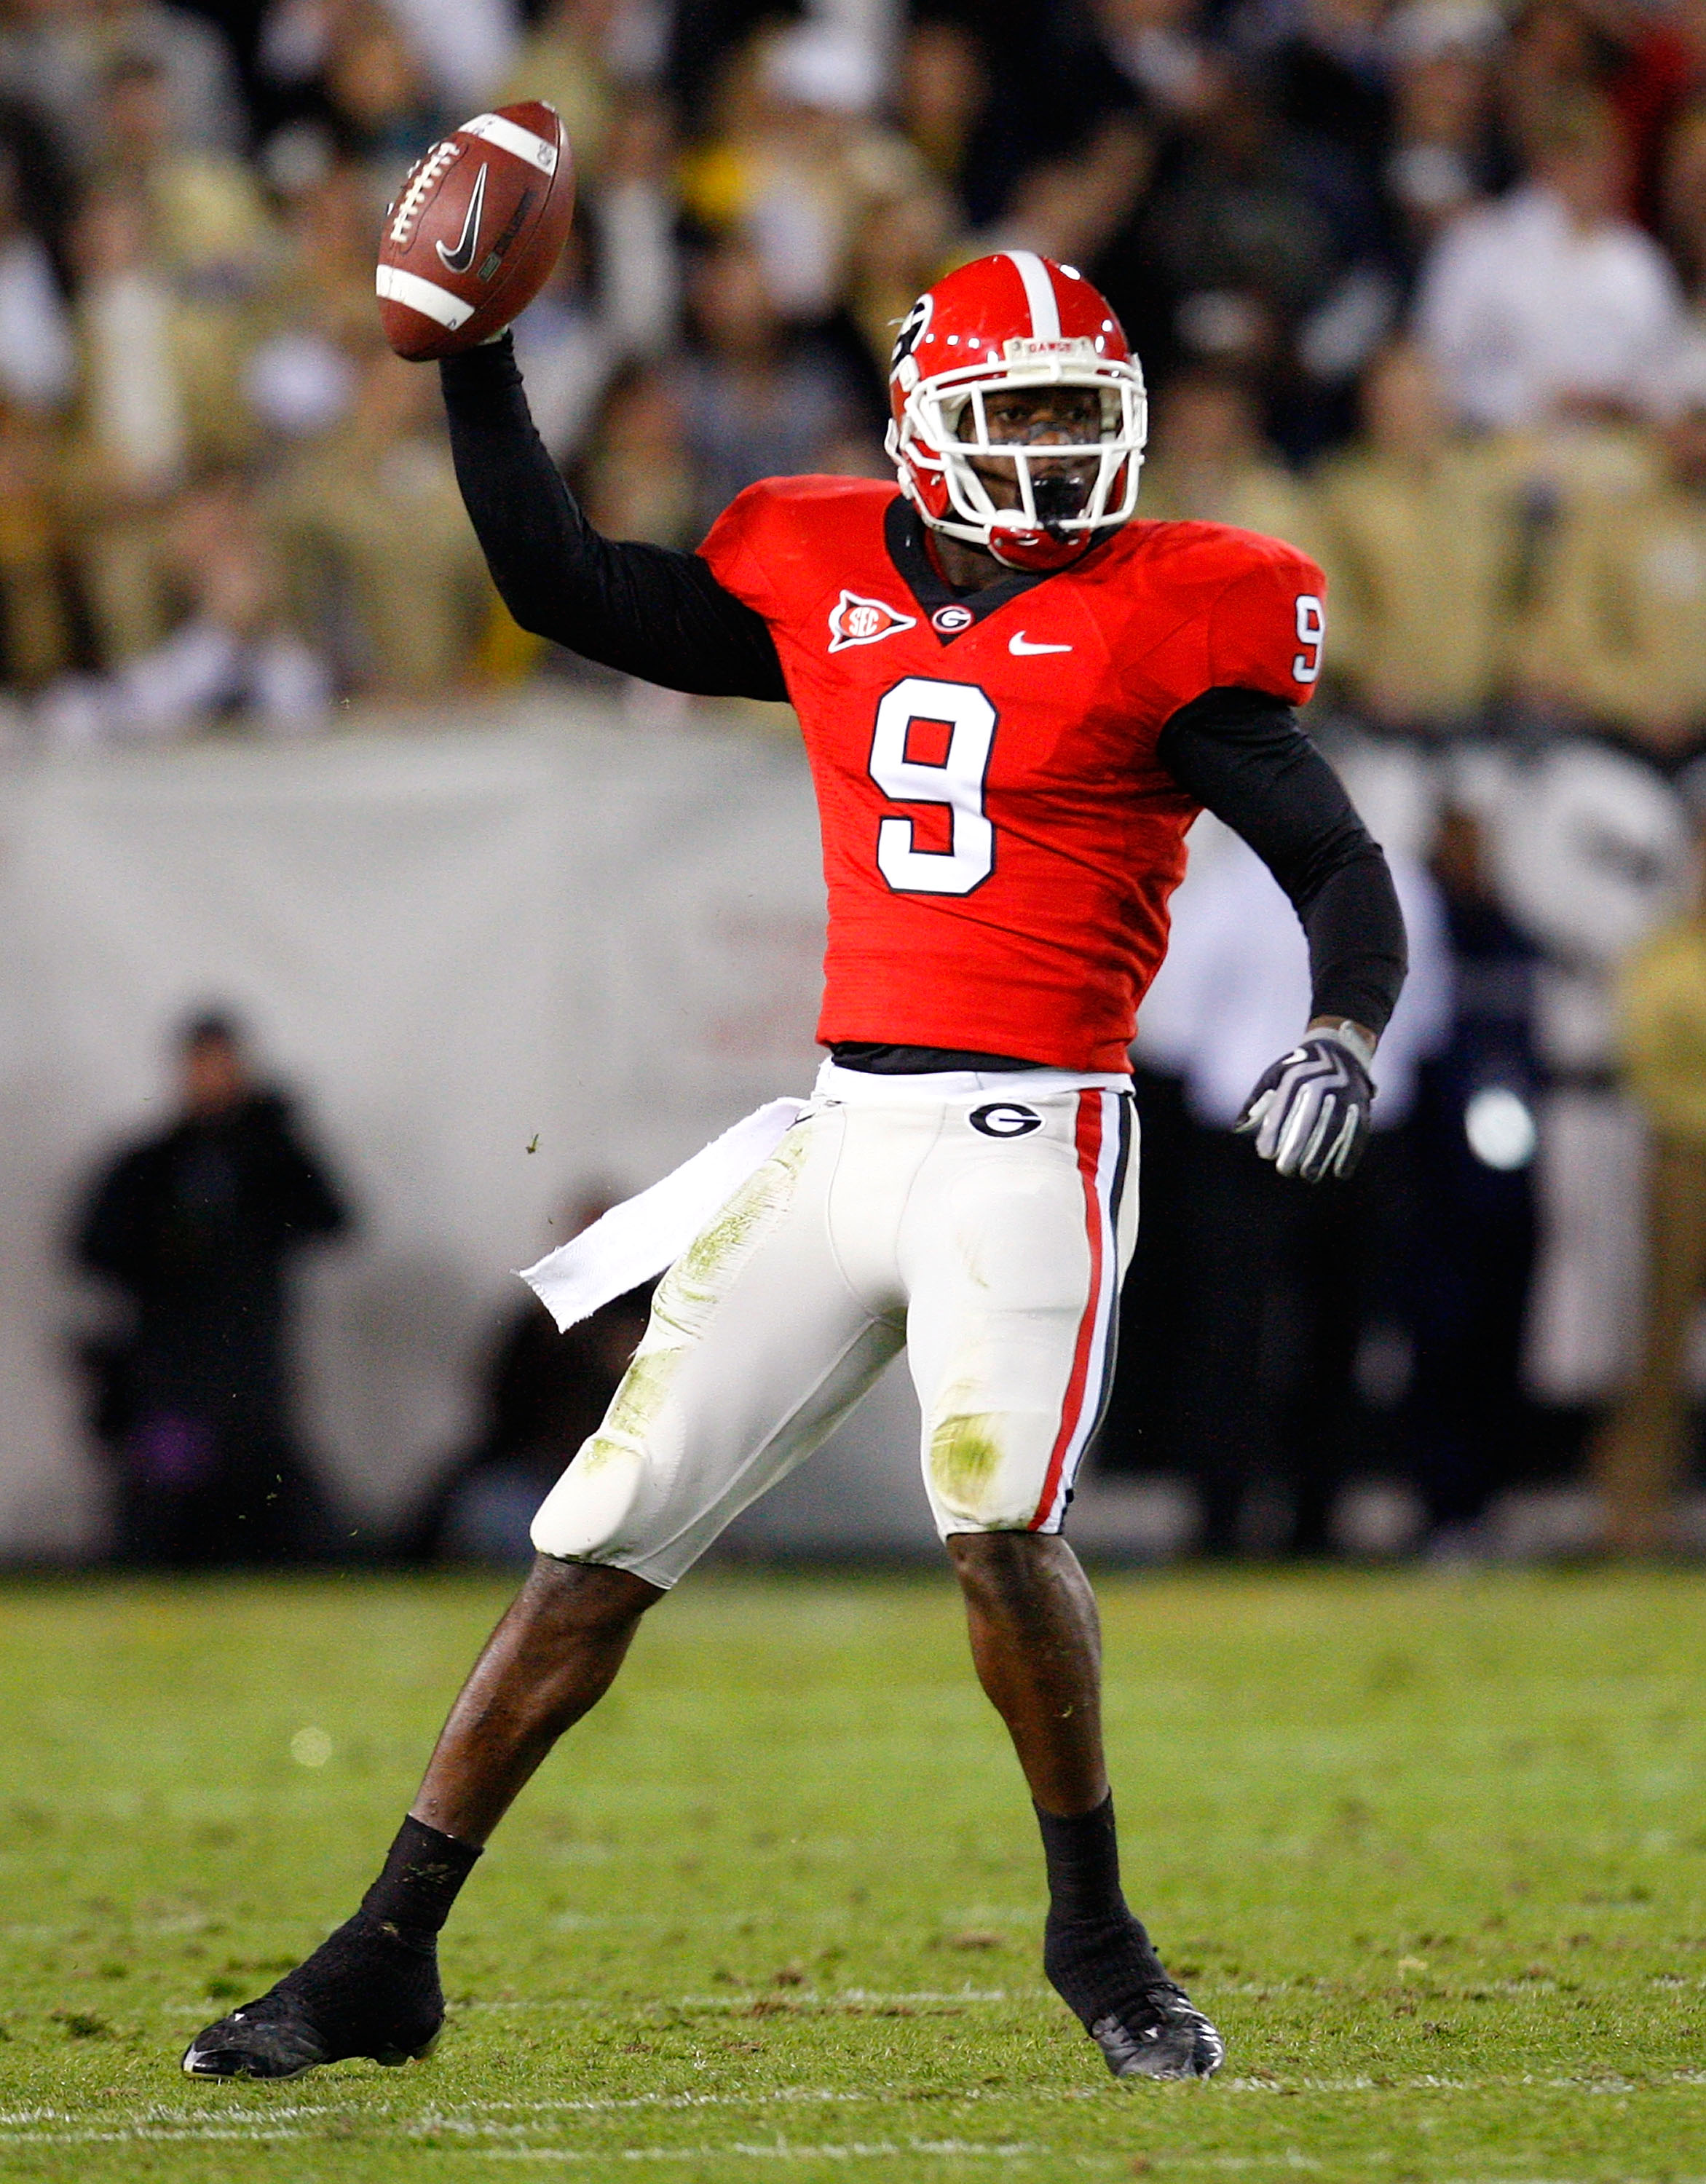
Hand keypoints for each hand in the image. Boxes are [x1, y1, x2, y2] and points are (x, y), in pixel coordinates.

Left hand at [1234, 1024, 1375, 1182]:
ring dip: (1322, 1155)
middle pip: (1309, 1120)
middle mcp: (1323, 1084)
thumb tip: (1238, 1127)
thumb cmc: (1299, 1069)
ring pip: (1334, 1129)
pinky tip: (1340, 1173)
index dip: (1274, 1132)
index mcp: (1297, 1077)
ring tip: (1309, 1176)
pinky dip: (1350, 1154)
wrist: (1341, 1050)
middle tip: (1285, 1170)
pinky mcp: (1361, 1107)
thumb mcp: (1274, 1075)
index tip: (1265, 1153)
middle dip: (1296, 1148)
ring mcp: (1345, 1095)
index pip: (1283, 1107)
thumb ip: (1256, 1101)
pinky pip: (1358, 1132)